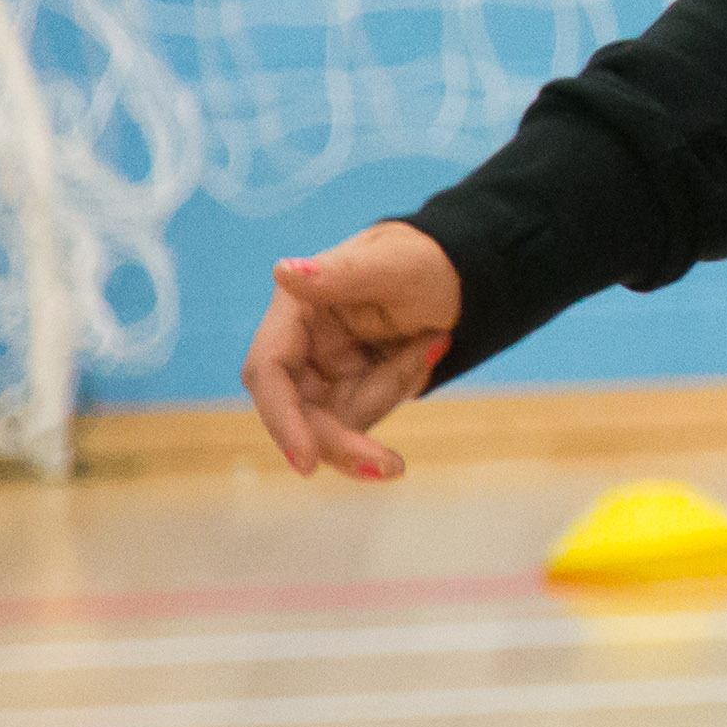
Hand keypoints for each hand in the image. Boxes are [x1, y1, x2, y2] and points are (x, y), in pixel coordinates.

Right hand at [241, 221, 459, 479]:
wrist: (458, 274)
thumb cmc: (423, 260)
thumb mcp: (394, 263)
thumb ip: (343, 273)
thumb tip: (285, 272)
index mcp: (295, 311)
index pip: (269, 372)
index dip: (281, 419)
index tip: (306, 462)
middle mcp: (300, 347)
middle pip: (302, 415)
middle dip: (343, 441)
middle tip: (390, 466)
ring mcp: (323, 373)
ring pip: (342, 421)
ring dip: (391, 388)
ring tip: (433, 339)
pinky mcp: (349, 391)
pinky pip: (371, 413)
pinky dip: (403, 381)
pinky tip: (429, 344)